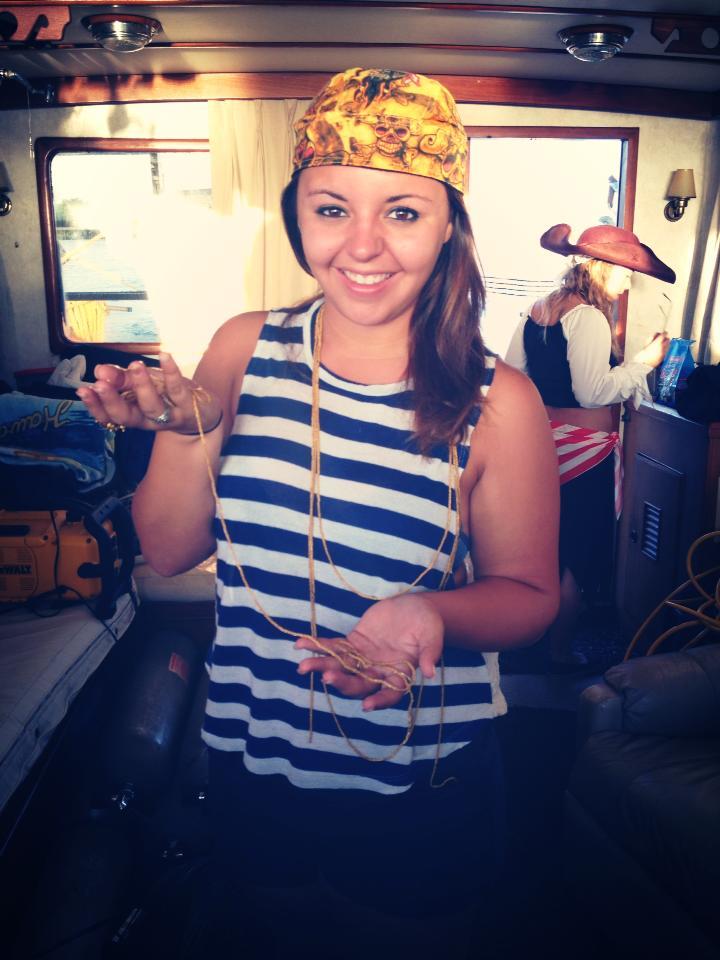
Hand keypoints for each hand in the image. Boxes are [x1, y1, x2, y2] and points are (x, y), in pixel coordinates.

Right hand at [76, 352, 222, 434]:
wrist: (203, 414)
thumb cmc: (166, 397)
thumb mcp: (141, 386)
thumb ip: (121, 380)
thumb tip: (99, 370)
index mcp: (134, 415)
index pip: (110, 416)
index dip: (95, 406)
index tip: (83, 390)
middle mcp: (149, 420)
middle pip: (127, 416)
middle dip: (112, 401)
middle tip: (100, 384)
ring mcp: (170, 415)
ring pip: (152, 406)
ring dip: (141, 386)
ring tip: (134, 366)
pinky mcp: (188, 406)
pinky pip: (178, 389)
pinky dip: (171, 372)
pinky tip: (164, 355)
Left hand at [296, 593, 443, 710]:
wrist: (415, 607)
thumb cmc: (428, 624)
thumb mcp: (433, 636)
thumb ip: (430, 653)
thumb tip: (429, 673)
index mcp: (400, 676)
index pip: (390, 694)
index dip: (379, 701)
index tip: (367, 706)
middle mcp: (378, 673)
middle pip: (358, 684)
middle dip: (342, 683)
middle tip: (326, 678)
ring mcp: (363, 660)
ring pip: (340, 668)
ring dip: (322, 667)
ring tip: (302, 667)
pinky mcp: (353, 644)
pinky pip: (333, 648)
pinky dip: (318, 647)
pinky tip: (300, 645)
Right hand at [634, 332, 669, 368]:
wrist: (643, 365)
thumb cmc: (642, 356)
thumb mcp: (645, 345)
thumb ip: (651, 339)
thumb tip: (654, 336)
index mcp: (657, 343)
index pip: (664, 334)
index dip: (664, 333)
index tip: (663, 332)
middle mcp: (662, 347)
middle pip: (668, 339)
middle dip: (666, 338)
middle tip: (663, 338)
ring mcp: (664, 352)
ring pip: (668, 345)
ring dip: (666, 343)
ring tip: (662, 344)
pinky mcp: (663, 357)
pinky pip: (666, 350)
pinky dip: (665, 349)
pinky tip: (661, 350)